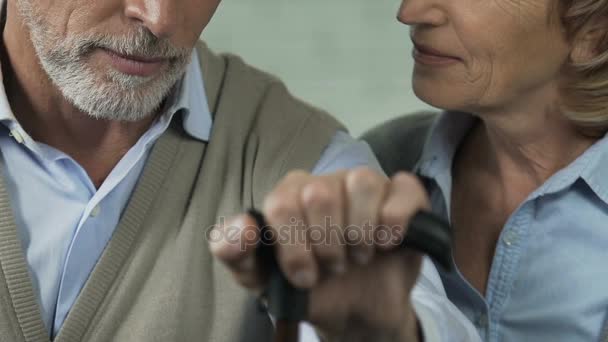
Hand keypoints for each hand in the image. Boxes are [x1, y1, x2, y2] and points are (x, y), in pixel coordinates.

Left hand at [209, 167, 430, 340]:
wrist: (355, 310)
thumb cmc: (308, 287)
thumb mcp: (262, 278)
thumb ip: (235, 253)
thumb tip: (240, 228)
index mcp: (289, 195)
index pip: (282, 204)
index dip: (294, 247)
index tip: (304, 277)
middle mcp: (325, 182)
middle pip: (320, 194)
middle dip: (327, 246)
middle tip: (334, 266)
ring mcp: (364, 183)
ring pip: (362, 183)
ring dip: (360, 235)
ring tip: (359, 257)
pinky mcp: (402, 194)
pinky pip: (402, 189)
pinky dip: (394, 221)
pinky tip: (387, 243)